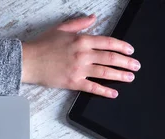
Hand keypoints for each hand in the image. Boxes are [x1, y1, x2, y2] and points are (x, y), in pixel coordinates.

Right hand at [21, 15, 140, 97]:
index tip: (130, 51)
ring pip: (105, 72)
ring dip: (120, 75)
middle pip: (110, 58)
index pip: (108, 42)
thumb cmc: (42, 45)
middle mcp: (83, 54)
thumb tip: (93, 18)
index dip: (122, 46)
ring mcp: (79, 69)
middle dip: (126, 62)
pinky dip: (104, 91)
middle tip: (136, 66)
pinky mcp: (73, 82)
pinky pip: (92, 87)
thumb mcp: (62, 28)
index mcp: (82, 40)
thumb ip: (80, 23)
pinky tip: (113, 93)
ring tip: (130, 77)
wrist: (29, 61)